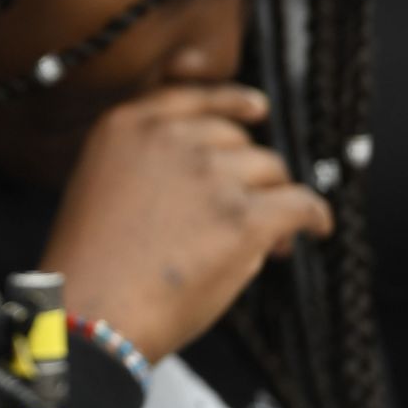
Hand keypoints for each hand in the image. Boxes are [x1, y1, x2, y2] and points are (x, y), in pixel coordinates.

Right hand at [38, 85, 332, 361]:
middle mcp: (168, 138)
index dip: (231, 102)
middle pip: (237, 138)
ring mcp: (208, 174)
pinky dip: (314, 216)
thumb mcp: (101, 184)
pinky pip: (300, 203)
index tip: (257, 110)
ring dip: (273, 198)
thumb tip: (221, 172)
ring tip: (267, 238)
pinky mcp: (242, 216)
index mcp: (125, 126)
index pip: (193, 96)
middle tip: (244, 209)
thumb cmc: (91, 264)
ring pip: (270, 170)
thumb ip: (148, 161)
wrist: (91, 311)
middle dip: (246, 172)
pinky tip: (316, 228)